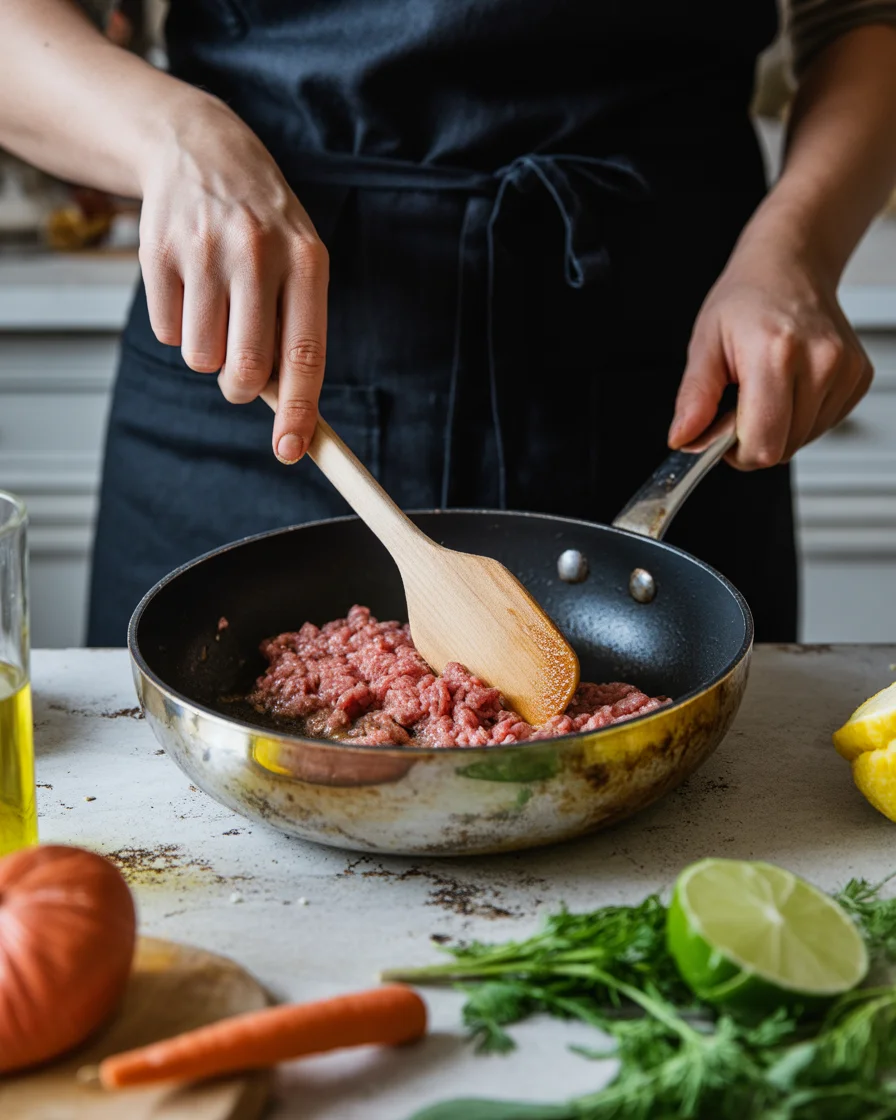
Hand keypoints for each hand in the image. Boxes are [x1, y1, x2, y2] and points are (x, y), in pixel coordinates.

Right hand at [137, 93, 327, 463]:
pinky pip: (167, 333)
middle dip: (241, 388)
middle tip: (240, 373)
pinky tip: (190, 288)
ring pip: (202, 358)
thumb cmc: (262, 224)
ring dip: (208, 354)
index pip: (305, 354)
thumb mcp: (299, 261)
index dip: (299, 411)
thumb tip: (288, 410)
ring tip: (217, 310)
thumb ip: (297, 329)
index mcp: (306, 260)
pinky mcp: (157, 252)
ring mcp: (203, 250)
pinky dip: (178, 328)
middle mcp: (256, 253)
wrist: (200, 148)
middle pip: (247, 367)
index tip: (291, 451)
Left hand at [668, 213, 872, 469]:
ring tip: (766, 387)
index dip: (736, 453)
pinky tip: (790, 385)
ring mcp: (844, 369)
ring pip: (803, 440)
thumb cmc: (747, 298)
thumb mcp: (704, 343)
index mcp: (776, 353)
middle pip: (782, 449)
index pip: (763, 444)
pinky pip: (823, 425)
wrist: (789, 265)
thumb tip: (683, 438)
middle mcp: (819, 361)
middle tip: (740, 403)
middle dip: (754, 439)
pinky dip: (800, 417)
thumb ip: (694, 398)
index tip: (721, 434)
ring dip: (778, 428)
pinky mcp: (858, 376)